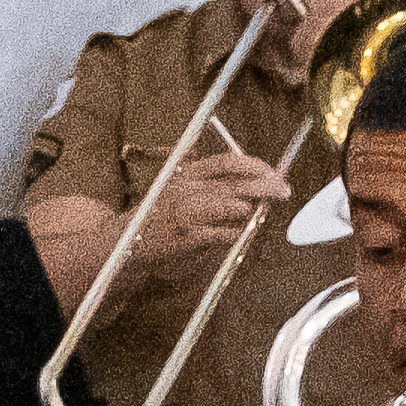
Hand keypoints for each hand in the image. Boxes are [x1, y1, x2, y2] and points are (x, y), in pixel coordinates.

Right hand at [125, 148, 291, 269]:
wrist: (122, 244)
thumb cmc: (156, 219)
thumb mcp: (177, 191)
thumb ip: (210, 186)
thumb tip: (251, 186)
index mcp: (187, 174)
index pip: (228, 162)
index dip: (255, 165)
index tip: (273, 172)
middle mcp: (187, 189)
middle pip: (237, 183)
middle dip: (266, 186)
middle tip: (284, 191)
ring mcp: (187, 213)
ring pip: (233, 207)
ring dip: (247, 212)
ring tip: (250, 216)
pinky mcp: (188, 237)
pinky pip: (224, 234)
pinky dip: (235, 234)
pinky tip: (234, 235)